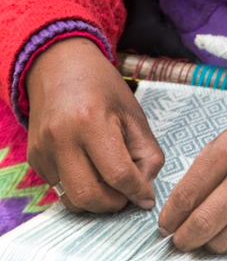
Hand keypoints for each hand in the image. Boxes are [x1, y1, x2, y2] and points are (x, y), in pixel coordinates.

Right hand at [27, 38, 163, 212]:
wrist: (59, 67)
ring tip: (112, 184)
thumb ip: (147, 154)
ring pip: (71, 199)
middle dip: (115, 204)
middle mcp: (61, 138)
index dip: (138, 192)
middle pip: (89, 195)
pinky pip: (60, 189)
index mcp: (91, 121)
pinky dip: (80, 189)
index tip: (147, 198)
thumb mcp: (134, 115)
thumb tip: (144, 189)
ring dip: (97, 202)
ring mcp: (42, 150)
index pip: (118, 173)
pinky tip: (92, 170)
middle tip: (128, 194)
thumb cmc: (104, 88)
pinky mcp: (34, 159)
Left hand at [158, 94, 226, 252]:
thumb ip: (207, 167)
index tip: (166, 224)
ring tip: (210, 231)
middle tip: (179, 238)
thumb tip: (184, 203)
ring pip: (223, 243)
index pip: (187, 195)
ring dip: (209, 242)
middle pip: (202, 226)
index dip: (170, 217)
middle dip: (183, 239)